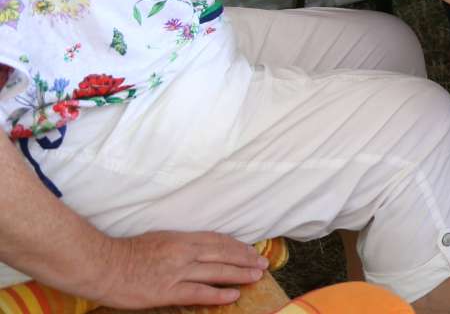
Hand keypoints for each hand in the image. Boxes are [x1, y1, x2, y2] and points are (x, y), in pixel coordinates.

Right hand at [96, 230, 266, 308]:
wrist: (102, 265)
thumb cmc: (125, 252)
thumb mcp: (158, 239)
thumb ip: (179, 243)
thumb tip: (197, 247)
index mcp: (181, 238)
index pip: (217, 240)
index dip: (237, 246)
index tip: (250, 251)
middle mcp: (184, 252)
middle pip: (222, 254)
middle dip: (245, 259)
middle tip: (262, 264)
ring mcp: (177, 272)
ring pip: (216, 272)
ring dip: (239, 274)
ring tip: (256, 276)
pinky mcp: (167, 291)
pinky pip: (199, 292)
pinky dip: (218, 294)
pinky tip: (233, 295)